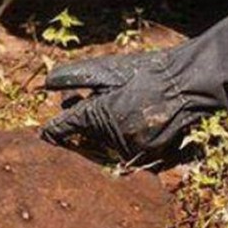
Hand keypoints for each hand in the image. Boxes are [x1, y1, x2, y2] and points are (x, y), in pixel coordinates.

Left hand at [41, 50, 208, 161]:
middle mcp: (109, 138)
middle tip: (97, 101)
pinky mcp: (148, 157)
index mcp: (94, 116)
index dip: (51, 131)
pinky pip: (128, 149)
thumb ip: (74, 78)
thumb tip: (46, 84)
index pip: (62, 129)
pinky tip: (138, 117)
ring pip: (106, 143)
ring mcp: (129, 150)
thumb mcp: (105, 70)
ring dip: (107, 129)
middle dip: (85, 123)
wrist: (184, 85)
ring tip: (126, 104)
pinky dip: (127, 137)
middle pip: (86, 137)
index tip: (43, 135)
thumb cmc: (143, 73)